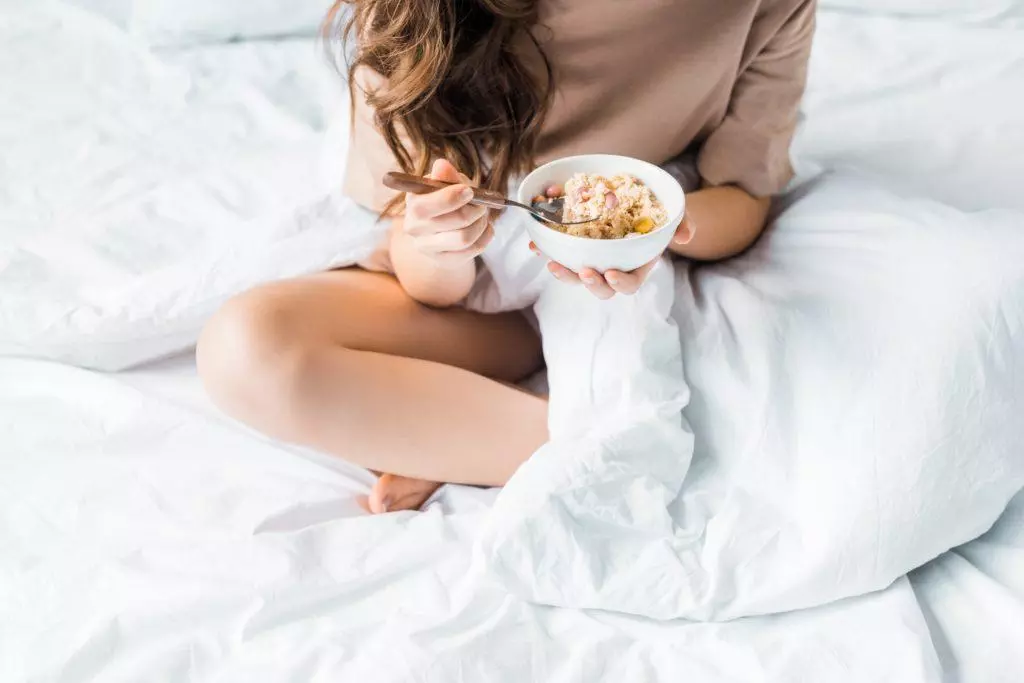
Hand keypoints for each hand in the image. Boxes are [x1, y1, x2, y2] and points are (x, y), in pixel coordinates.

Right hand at [402, 159, 492, 267]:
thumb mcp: (445, 183)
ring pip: (464, 238)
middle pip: (451, 222)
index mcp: (412, 204)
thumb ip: (446, 176)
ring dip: (481, 223)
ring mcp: (427, 247)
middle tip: (483, 203)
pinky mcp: (443, 260)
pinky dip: (485, 236)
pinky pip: (472, 250)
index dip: (451, 198)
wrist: (441, 227)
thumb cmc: (445, 198)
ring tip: (483, 215)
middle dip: (475, 210)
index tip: (469, 191)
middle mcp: (414, 228)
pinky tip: (484, 227)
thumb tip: (442, 165)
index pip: (425, 206)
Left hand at [530, 216, 695, 298]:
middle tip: (586, 272)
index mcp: (636, 267)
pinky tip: (535, 246)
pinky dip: (547, 252)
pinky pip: (560, 255)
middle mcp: (613, 268)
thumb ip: (683, 223)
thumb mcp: (675, 215)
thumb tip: (685, 237)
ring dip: (565, 274)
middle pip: (601, 288)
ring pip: (577, 276)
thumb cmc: (658, 214)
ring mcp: (593, 260)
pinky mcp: (575, 249)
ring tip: (553, 265)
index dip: (620, 284)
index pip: (629, 284)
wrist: (637, 200)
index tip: (612, 273)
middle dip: (591, 284)